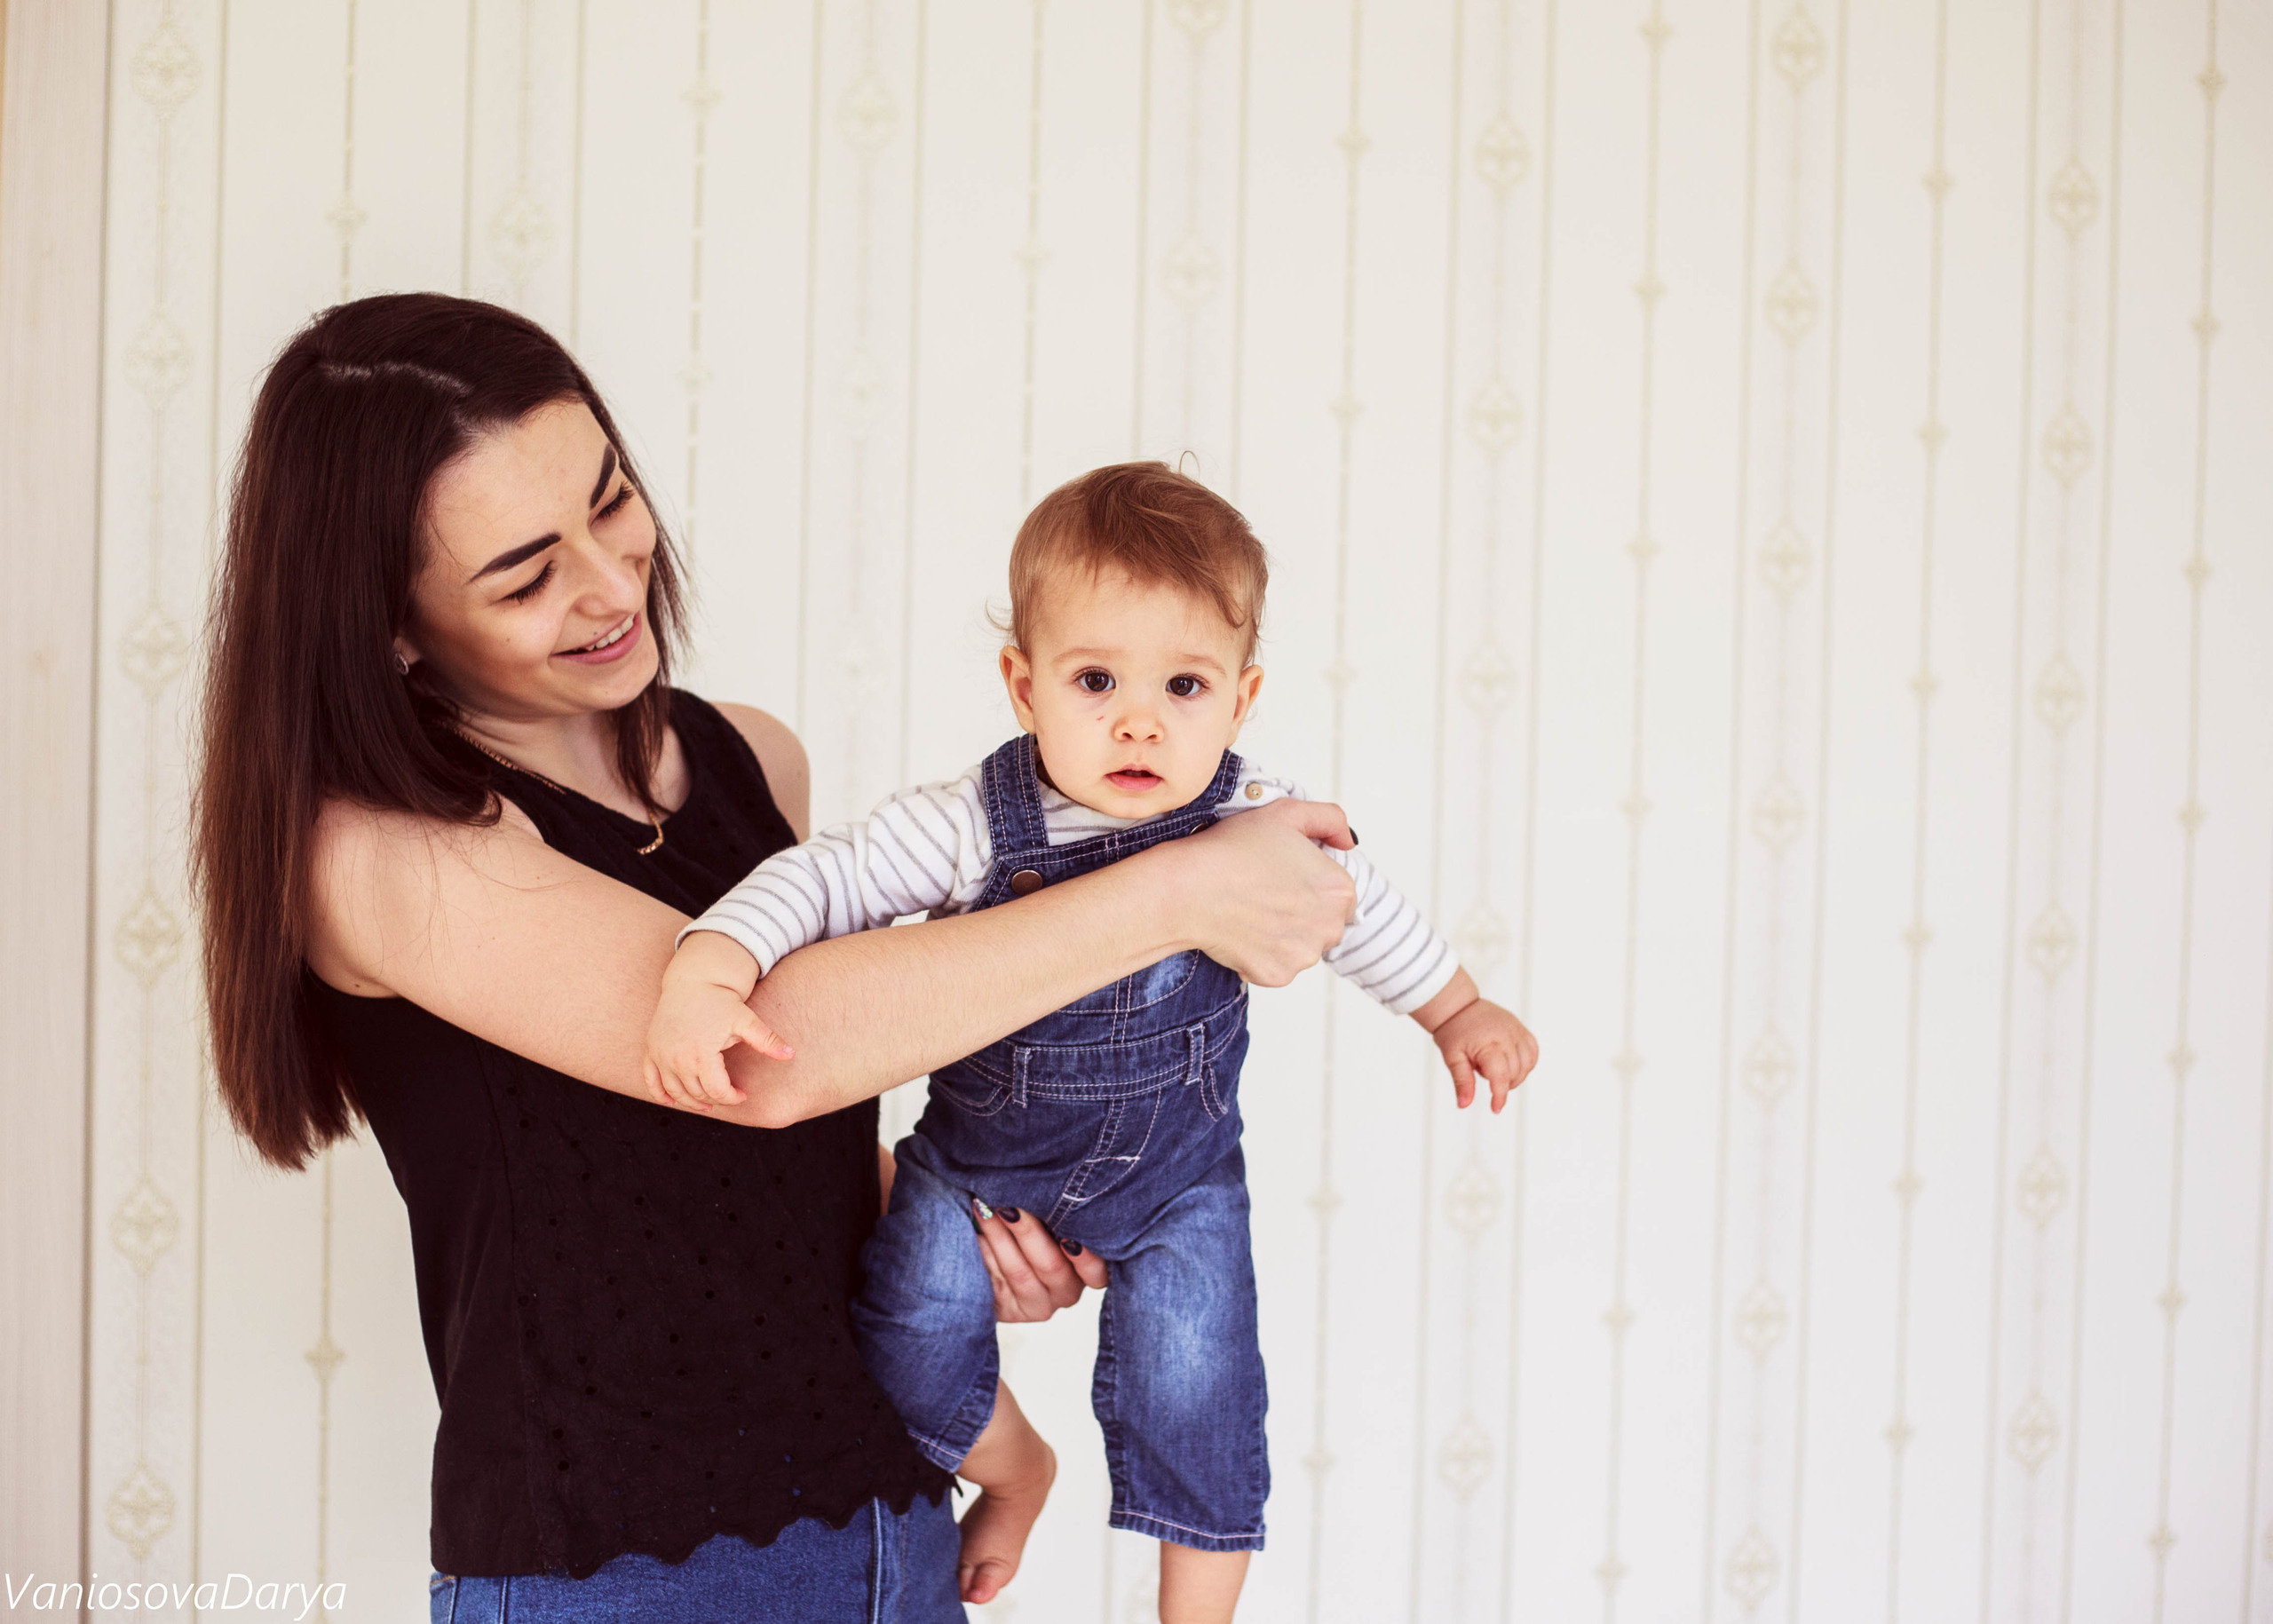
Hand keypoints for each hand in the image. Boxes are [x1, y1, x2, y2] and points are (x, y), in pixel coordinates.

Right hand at [643, 936, 793, 1112]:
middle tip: (727, 1095)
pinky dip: (660, 1093)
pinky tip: (673, 1100)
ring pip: (674, 1092)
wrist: (693, 979)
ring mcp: (661, 1054)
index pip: (717, 1091)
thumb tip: (791, 1054)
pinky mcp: (651, 1049)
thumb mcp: (745, 1020)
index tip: (742, 1094)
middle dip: (715, 1100)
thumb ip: (767, 1040)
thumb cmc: (721, 1000)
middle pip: (696, 1094)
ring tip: (706, 1103)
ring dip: (690, 1102)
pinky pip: (650, 1080)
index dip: (732, 1097)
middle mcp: (677, 1058)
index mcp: (701, 1054)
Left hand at [971, 1199, 1109, 1320]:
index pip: (1097, 1274)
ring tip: (984, 1207)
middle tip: (1008, 1204)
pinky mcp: (1009, 1310)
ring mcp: (1038, 1305)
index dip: (1086, 1259)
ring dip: (998, 1236)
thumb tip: (1048, 1184)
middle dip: (1027, 1232)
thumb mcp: (1052, 1218)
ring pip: (1019, 1272)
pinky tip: (976, 1232)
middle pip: (1051, 1266)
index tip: (1067, 1237)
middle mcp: (1066, 1292)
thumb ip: (1057, 1211)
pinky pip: (995, 1280)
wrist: (997, 1250)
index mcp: (1086, 1272)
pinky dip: (985, 1251)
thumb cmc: (1036, 1223)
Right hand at [1152, 797, 1358, 985]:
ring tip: (1251, 910)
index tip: (1283, 876)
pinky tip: (1241, 931)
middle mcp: (1330, 928)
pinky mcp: (1277, 976)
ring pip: (1301, 946)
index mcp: (1340, 890)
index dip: (1311, 883)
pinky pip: (1277, 965)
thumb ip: (1330, 820)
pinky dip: (1262, 953)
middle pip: (1324, 923)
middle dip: (1302, 911)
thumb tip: (1349, 842)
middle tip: (1265, 892)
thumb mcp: (1287, 813)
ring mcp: (1303, 956)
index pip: (1339, 894)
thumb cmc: (1233, 849)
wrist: (1189, 889)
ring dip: (1283, 934)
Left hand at [1414, 968, 1538, 1112]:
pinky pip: (1533, 1050)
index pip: (1501, 1076)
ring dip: (1517, 1075)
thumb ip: (1462, 1082)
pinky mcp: (1520, 1027)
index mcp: (1489, 1044)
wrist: (1457, 1005)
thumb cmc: (1453, 1032)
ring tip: (1495, 1069)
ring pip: (1528, 1063)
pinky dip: (1526, 1062)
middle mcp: (1507, 1036)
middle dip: (1502, 1083)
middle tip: (1481, 1072)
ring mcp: (1516, 1030)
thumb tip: (1464, 1105)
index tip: (1495, 1108)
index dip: (1500, 1096)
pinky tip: (1511, 1064)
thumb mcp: (1452, 1058)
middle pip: (1515, 1073)